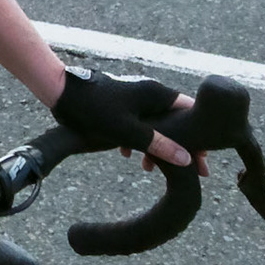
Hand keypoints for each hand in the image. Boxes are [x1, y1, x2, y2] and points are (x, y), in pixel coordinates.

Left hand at [52, 65, 197, 169]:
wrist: (61, 93)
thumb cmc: (95, 110)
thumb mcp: (129, 132)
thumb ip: (158, 144)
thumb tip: (187, 159)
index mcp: (157, 94)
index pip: (191, 114)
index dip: (200, 138)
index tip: (203, 161)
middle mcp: (149, 92)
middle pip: (175, 121)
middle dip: (178, 146)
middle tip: (186, 172)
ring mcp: (135, 97)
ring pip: (155, 124)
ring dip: (156, 145)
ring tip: (149, 168)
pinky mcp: (121, 104)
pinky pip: (138, 123)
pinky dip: (138, 139)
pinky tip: (128, 155)